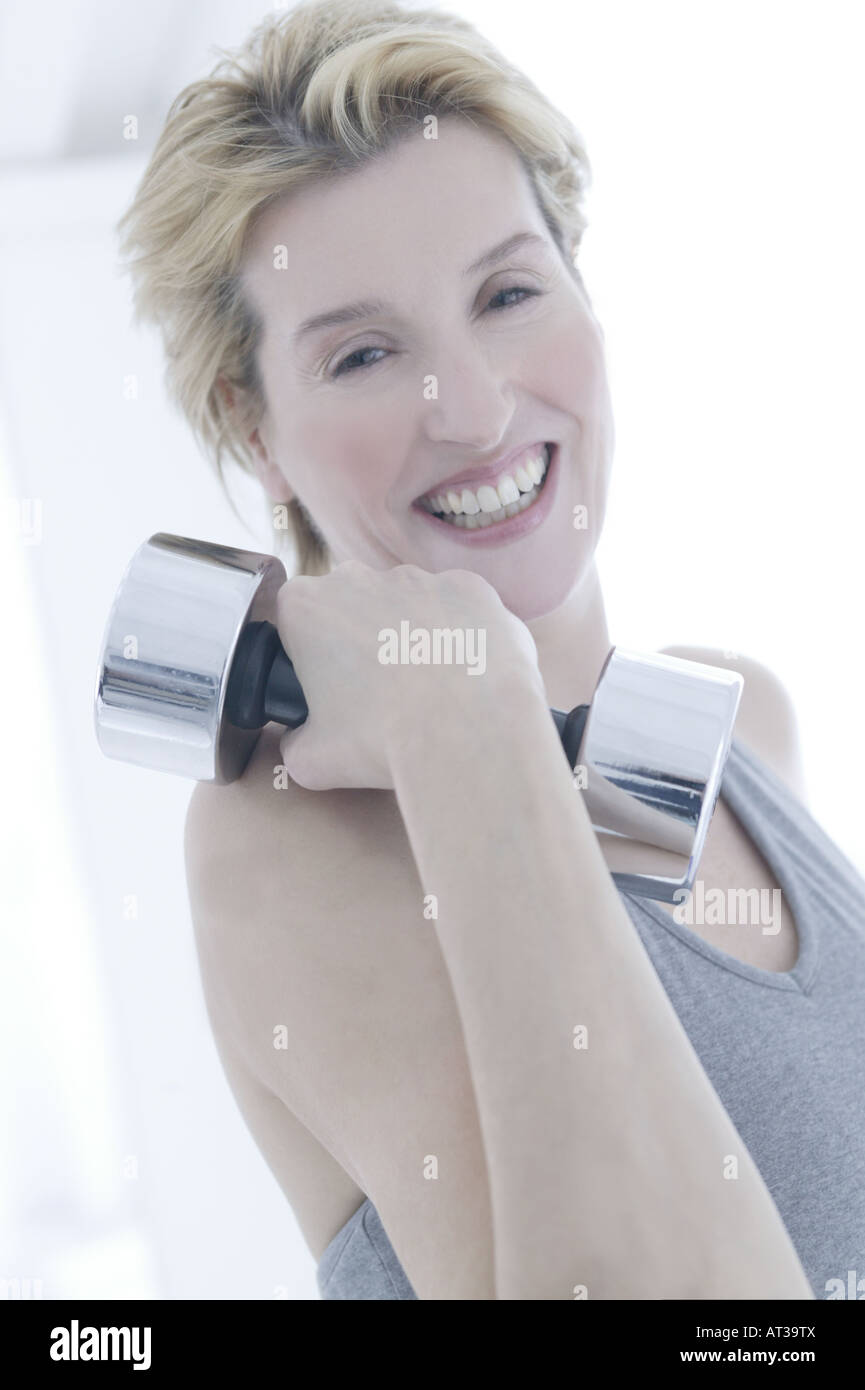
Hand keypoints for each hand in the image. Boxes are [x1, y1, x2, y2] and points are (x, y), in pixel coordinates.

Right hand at [273, 560, 543, 789]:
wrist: (467, 735)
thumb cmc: (382, 741)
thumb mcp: (310, 760)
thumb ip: (295, 742)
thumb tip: (301, 741)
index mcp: (305, 606)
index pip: (295, 620)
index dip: (309, 654)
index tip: (328, 686)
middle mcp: (358, 576)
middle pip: (350, 604)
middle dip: (360, 638)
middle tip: (378, 692)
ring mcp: (418, 577)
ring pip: (405, 603)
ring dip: (410, 634)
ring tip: (428, 688)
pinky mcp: (469, 587)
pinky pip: (456, 607)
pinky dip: (458, 634)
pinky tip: (464, 674)